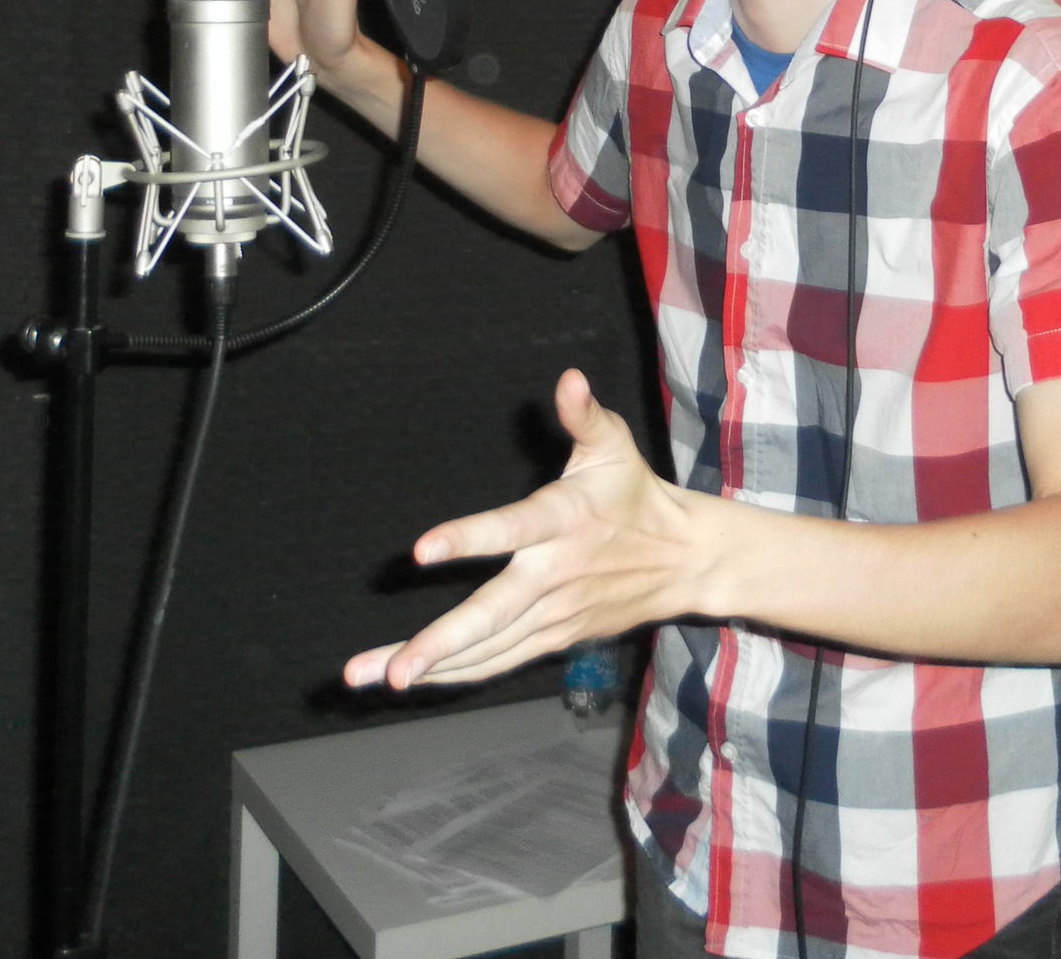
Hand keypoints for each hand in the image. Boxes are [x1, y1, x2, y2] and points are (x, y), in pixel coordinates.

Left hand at [345, 370, 708, 691]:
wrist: (686, 560)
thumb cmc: (638, 495)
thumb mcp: (615, 445)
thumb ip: (583, 414)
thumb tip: (567, 378)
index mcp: (562, 520)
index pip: (510, 529)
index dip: (467, 539)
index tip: (422, 550)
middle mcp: (554, 575)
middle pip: (492, 615)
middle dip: (438, 644)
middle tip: (392, 669)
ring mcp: (554, 615)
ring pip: (488, 649)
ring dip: (432, 667)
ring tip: (375, 678)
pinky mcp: (556, 638)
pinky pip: (501, 661)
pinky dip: (459, 674)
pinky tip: (419, 682)